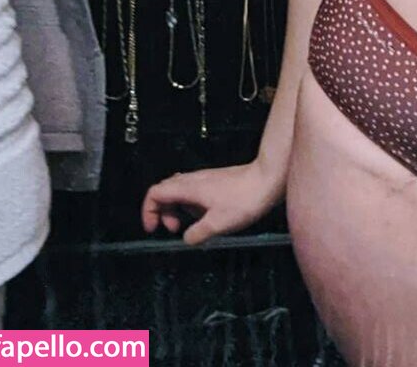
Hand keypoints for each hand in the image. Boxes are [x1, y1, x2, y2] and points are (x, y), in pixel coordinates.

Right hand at [140, 161, 282, 246]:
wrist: (269, 178)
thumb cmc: (244, 199)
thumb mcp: (217, 224)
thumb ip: (196, 234)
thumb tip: (187, 238)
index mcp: (189, 188)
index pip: (155, 192)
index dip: (148, 211)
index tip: (154, 228)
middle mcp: (194, 180)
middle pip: (165, 191)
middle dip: (162, 212)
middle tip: (173, 229)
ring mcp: (206, 179)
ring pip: (181, 191)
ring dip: (179, 209)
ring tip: (192, 225)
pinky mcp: (217, 181)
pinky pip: (195, 192)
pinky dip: (193, 205)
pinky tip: (207, 217)